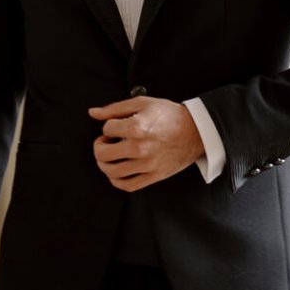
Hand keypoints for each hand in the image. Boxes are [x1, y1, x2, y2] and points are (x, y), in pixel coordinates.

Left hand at [89, 96, 204, 190]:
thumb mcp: (142, 103)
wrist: (195, 131)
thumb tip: (93, 113)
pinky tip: (117, 172)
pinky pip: (128, 185)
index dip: (108, 126)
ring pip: (112, 171)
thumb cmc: (169, 115)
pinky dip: (117, 181)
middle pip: (103, 154)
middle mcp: (140, 148)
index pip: (107, 130)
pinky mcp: (154, 176)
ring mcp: (147, 164)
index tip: (115, 126)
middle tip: (105, 142)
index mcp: (137, 127)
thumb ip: (115, 108)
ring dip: (104, 164)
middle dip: (99, 146)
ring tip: (109, 156)